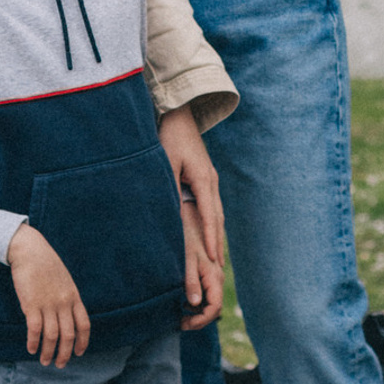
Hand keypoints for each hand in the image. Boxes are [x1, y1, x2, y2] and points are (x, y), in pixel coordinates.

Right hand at [7, 224, 89, 365]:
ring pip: (52, 336)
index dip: (82, 342)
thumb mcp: (64, 279)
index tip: (78, 353)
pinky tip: (30, 348)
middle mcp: (63, 302)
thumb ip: (67, 297)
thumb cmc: (46, 263)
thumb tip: (67, 316)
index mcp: (73, 296)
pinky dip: (33, 342)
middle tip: (59, 364)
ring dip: (48, 352)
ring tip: (44, 361)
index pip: (84, 324)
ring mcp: (48, 304)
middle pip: (68, 335)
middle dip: (65, 354)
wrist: (30, 250)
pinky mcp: (31, 304)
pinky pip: (35, 330)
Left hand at [158, 107, 223, 263]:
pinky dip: (212, 221)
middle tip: (218, 268)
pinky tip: (210, 232)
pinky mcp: (205, 176)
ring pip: (216, 211)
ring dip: (216, 233)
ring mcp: (210, 178)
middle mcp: (211, 180)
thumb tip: (169, 216)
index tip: (213, 258)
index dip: (211, 237)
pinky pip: (211, 204)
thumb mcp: (166, 162)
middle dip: (217, 242)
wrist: (179, 114)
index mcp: (203, 178)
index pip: (209, 214)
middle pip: (217, 217)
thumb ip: (168, 187)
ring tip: (216, 257)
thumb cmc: (170, 137)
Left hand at [180, 208, 224, 331]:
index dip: (201, 321)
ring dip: (198, 310)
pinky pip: (207, 291)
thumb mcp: (187, 259)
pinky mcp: (209, 269)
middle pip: (214, 307)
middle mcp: (218, 276)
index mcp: (214, 276)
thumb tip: (194, 304)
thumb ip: (191, 282)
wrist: (193, 214)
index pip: (214, 309)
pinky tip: (183, 299)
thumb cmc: (189, 235)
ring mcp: (214, 273)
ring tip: (180, 313)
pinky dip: (197, 300)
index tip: (184, 324)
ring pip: (211, 300)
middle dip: (199, 319)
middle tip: (181, 323)